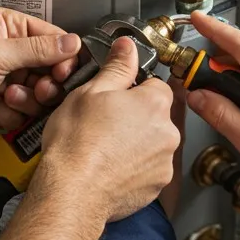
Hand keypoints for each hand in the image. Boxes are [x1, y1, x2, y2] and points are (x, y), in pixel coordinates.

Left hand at [0, 8, 81, 142]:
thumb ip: (38, 50)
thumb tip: (74, 42)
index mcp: (9, 29)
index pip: (53, 39)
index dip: (64, 57)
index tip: (65, 72)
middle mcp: (11, 54)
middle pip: (52, 71)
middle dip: (47, 83)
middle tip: (40, 89)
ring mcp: (8, 82)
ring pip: (40, 96)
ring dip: (27, 100)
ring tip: (6, 96)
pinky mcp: (3, 109)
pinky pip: (23, 114)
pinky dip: (10, 113)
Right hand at [35, 38, 180, 221]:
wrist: (71, 191)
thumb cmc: (76, 143)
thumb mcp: (90, 91)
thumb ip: (116, 67)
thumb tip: (127, 48)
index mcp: (154, 103)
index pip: (155, 85)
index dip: (132, 89)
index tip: (115, 97)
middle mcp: (167, 132)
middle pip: (155, 116)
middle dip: (135, 117)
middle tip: (104, 122)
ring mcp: (164, 162)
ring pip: (152, 143)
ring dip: (135, 143)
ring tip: (104, 148)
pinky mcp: (156, 186)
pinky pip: (148, 170)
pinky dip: (133, 168)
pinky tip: (109, 167)